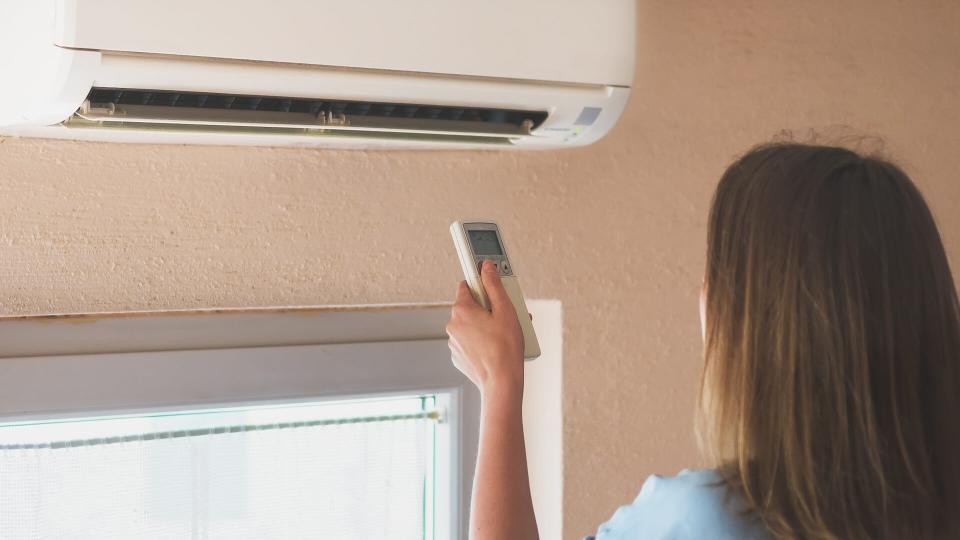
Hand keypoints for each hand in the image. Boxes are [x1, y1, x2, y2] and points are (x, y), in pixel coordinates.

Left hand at [446, 260, 524, 393]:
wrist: (501, 382)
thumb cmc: (505, 348)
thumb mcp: (505, 310)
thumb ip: (494, 285)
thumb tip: (487, 267)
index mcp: (461, 309)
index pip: (467, 285)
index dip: (482, 286)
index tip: (492, 287)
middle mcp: (453, 324)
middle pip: (471, 306)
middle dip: (487, 308)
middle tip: (505, 315)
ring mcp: (454, 342)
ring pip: (470, 325)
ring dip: (484, 325)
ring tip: (503, 334)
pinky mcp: (459, 356)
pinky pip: (470, 341)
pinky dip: (480, 341)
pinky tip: (495, 346)